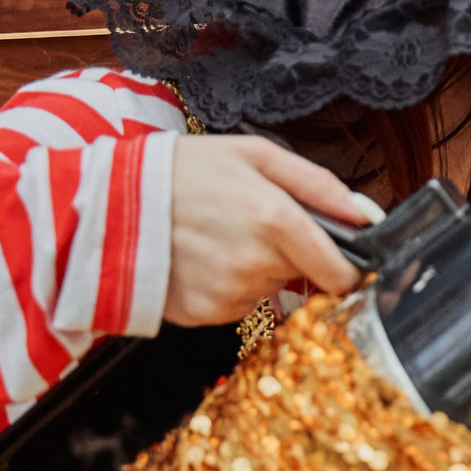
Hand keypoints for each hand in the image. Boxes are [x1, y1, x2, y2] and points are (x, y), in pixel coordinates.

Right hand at [164, 135, 372, 325]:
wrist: (104, 204)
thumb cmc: (179, 171)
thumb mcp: (253, 155)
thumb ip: (317, 184)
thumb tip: (365, 212)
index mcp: (275, 220)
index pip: (340, 273)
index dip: (344, 268)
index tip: (338, 259)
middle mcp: (256, 263)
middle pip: (302, 277)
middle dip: (288, 255)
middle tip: (249, 224)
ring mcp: (229, 294)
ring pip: (268, 290)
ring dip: (255, 270)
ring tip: (217, 237)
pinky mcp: (204, 315)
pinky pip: (236, 306)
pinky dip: (226, 286)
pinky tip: (200, 259)